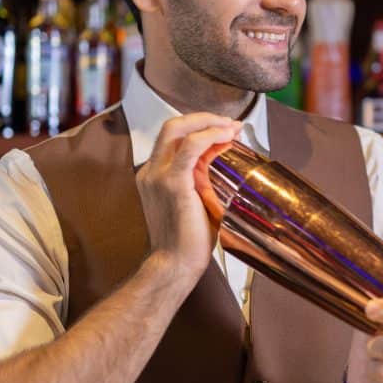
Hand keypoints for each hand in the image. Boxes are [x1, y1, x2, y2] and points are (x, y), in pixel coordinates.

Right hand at [136, 113, 241, 289]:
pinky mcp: (173, 184)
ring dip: (208, 122)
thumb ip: (202, 180)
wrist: (174, 265)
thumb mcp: (194, 202)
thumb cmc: (187, 241)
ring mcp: (158, 176)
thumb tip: (226, 162)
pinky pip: (190, 148)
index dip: (199, 126)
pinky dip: (209, 136)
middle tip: (229, 123)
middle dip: (203, 118)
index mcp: (153, 174)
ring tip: (231, 127)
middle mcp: (151, 171)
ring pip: (177, 129)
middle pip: (172, 125)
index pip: (172, 137)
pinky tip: (225, 137)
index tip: (224, 129)